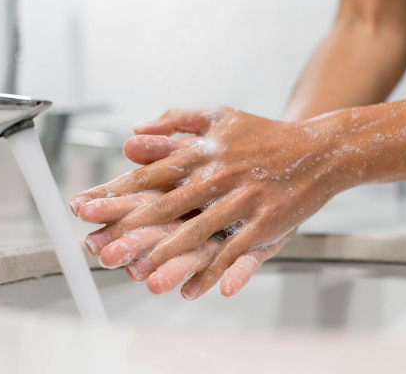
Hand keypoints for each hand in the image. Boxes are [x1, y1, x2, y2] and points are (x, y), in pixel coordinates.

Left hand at [71, 107, 343, 298]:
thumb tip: (132, 133)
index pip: (151, 175)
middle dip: (131, 230)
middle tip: (102, 249)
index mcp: (203, 152)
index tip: (86, 207)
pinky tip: (198, 288)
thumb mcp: (219, 117)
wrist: (319, 149)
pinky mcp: (268, 223)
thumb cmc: (262, 135)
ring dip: (169, 256)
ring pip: (200, 232)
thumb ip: (175, 122)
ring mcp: (244, 201)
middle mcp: (219, 176)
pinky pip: (238, 251)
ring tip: (142, 275)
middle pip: (168, 206)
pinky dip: (218, 271)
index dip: (116, 193)